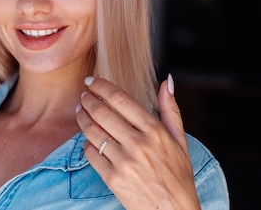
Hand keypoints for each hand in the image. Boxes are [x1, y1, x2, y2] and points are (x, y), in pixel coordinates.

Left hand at [75, 76, 200, 209]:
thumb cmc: (177, 176)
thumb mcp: (180, 141)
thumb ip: (170, 109)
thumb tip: (165, 81)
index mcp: (156, 132)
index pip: (121, 100)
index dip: (102, 86)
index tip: (92, 80)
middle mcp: (139, 145)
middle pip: (102, 112)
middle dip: (88, 99)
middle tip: (83, 94)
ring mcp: (124, 162)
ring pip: (93, 131)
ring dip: (82, 117)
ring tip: (80, 111)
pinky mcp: (113, 179)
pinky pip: (90, 154)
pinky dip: (86, 143)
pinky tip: (88, 138)